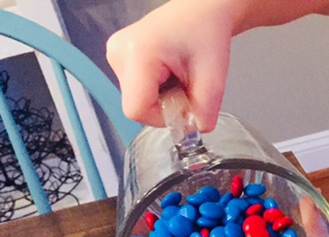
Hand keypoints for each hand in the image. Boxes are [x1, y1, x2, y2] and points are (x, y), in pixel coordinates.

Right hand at [106, 0, 233, 130]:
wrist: (200, 12)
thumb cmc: (206, 34)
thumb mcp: (214, 79)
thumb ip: (204, 112)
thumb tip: (194, 132)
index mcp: (138, 54)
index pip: (137, 110)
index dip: (162, 118)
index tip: (184, 104)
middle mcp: (118, 53)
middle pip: (136, 107)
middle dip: (165, 106)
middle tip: (186, 86)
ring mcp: (114, 54)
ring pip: (136, 100)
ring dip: (161, 99)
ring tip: (178, 75)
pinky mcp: (117, 58)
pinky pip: (136, 91)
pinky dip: (156, 90)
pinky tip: (168, 73)